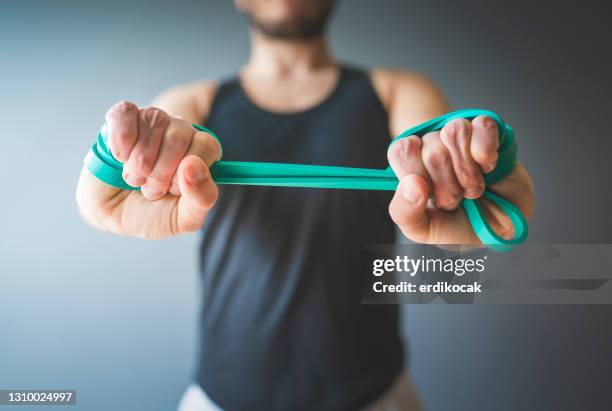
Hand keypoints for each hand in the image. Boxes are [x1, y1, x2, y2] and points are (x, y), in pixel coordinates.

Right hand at [76, 101, 220, 238]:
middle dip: (160, 173)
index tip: (172, 190)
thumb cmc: (153, 214)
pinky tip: (119, 158)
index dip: (187, 172)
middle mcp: (180, 132)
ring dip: (139, 161)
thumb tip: (194, 166)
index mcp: (201, 153)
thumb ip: (201, 197)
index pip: (207, 145)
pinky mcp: (123, 118)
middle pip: (179, 135)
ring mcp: (152, 122)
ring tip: (134, 179)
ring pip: (154, 121)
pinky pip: (126, 113)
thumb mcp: (183, 218)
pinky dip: (121, 139)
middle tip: (150, 190)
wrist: (113, 213)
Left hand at [387, 115, 534, 244]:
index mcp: (411, 164)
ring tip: (472, 188)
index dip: (418, 176)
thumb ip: (405, 212)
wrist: (498, 226)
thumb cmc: (457, 224)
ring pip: (455, 132)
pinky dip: (486, 153)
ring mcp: (460, 134)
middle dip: (448, 185)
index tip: (432, 197)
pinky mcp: (487, 129)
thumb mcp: (424, 229)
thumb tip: (412, 185)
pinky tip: (488, 168)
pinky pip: (482, 125)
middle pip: (431, 149)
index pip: (401, 150)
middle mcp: (432, 144)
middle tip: (457, 199)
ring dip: (468, 172)